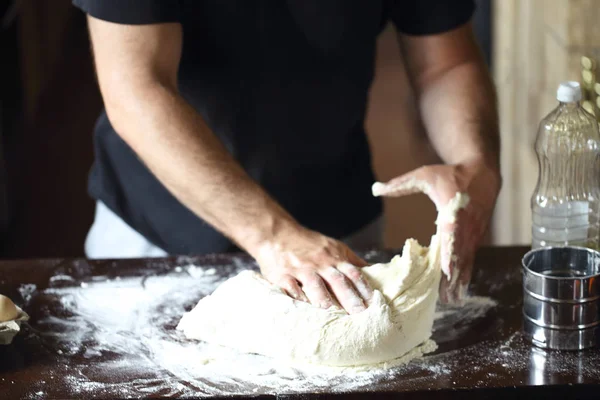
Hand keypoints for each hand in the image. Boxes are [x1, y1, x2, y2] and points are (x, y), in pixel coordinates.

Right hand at [251, 226, 373, 313]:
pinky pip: (292, 288)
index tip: (373, 304)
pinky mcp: (283, 275)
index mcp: (334, 257)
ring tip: (333, 315)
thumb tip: (373, 271)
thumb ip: (351, 261)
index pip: (353, 274)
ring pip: (315, 285)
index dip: (364, 289)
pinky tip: (305, 310)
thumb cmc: (307, 243)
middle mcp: (320, 263)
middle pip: (338, 282)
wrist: (276, 233)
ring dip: (324, 300)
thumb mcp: (332, 247)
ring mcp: (301, 269)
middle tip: (360, 315)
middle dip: (350, 299)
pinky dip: (298, 299)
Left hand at [373, 160, 500, 303]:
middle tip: (444, 297)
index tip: (446, 270)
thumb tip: (374, 189)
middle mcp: (466, 226)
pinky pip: (470, 260)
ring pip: (467, 261)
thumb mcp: (424, 175)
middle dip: (453, 276)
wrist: (483, 175)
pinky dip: (465, 276)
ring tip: (451, 301)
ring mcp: (473, 234)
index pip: (452, 234)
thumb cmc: (451, 175)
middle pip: (460, 255)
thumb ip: (400, 184)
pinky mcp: (476, 239)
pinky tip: (459, 291)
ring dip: (460, 281)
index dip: (450, 253)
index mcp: (453, 210)